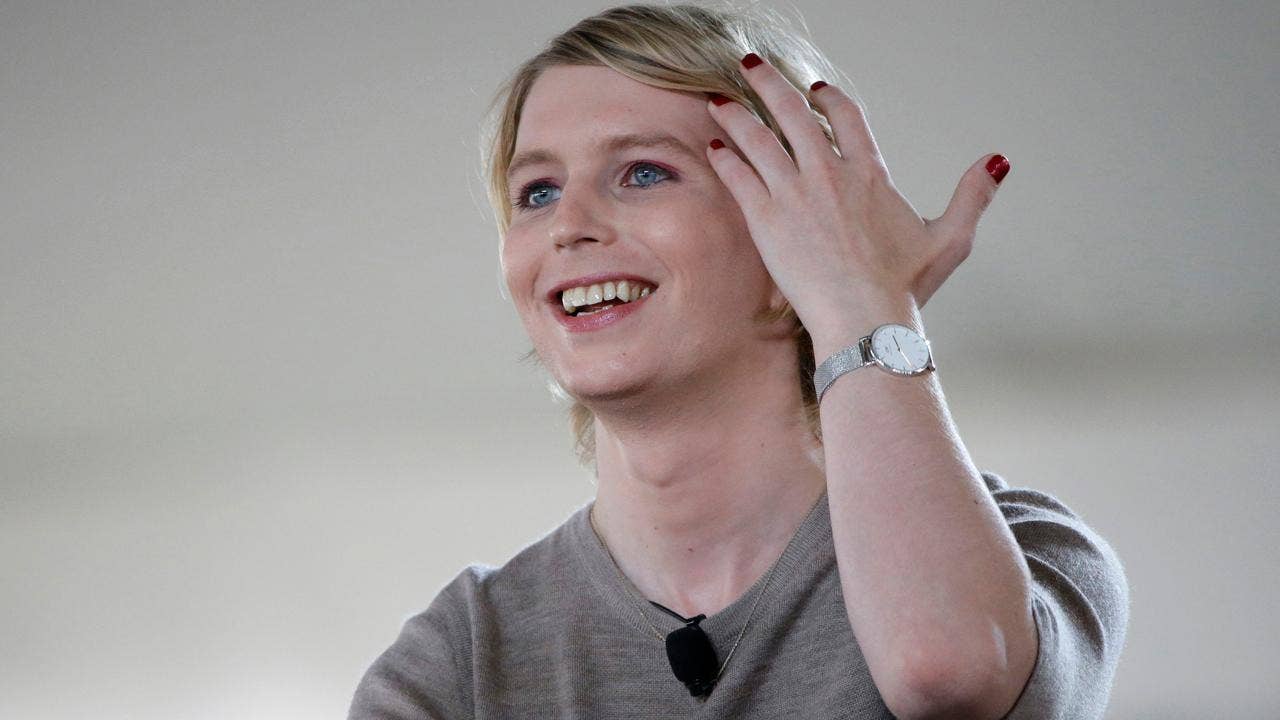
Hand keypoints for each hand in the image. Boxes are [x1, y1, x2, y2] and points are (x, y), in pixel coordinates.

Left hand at [705, 53, 1008, 329]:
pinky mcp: (766, 220)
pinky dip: (725, 158)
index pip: (845, 115)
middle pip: (791, 114)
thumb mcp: (951, 239)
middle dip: (768, 84)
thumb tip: (997, 161)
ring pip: (757, 139)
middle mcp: (828, 174)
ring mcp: (794, 194)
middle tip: (751, 65)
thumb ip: (972, 195)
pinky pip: (739, 177)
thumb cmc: (903, 288)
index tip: (813, 89)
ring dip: (737, 115)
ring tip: (719, 101)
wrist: (864, 320)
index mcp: (869, 173)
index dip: (826, 97)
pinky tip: (714, 148)